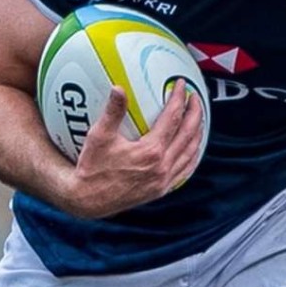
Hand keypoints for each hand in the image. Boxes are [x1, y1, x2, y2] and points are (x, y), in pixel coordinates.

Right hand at [66, 80, 204, 217]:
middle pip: (189, 134)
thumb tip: (118, 88)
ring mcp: (164, 180)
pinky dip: (193, 155)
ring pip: (191, 152)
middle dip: (195, 113)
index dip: (179, 98)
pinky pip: (185, 170)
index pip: (173, 118)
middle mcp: (162, 167)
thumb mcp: (99, 137)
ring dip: (197, 133)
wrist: (87, 201)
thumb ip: (112, 111)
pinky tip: (192, 148)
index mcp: (151, 151)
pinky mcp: (162, 190)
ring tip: (197, 119)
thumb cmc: (91, 167)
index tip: (182, 85)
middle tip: (195, 98)